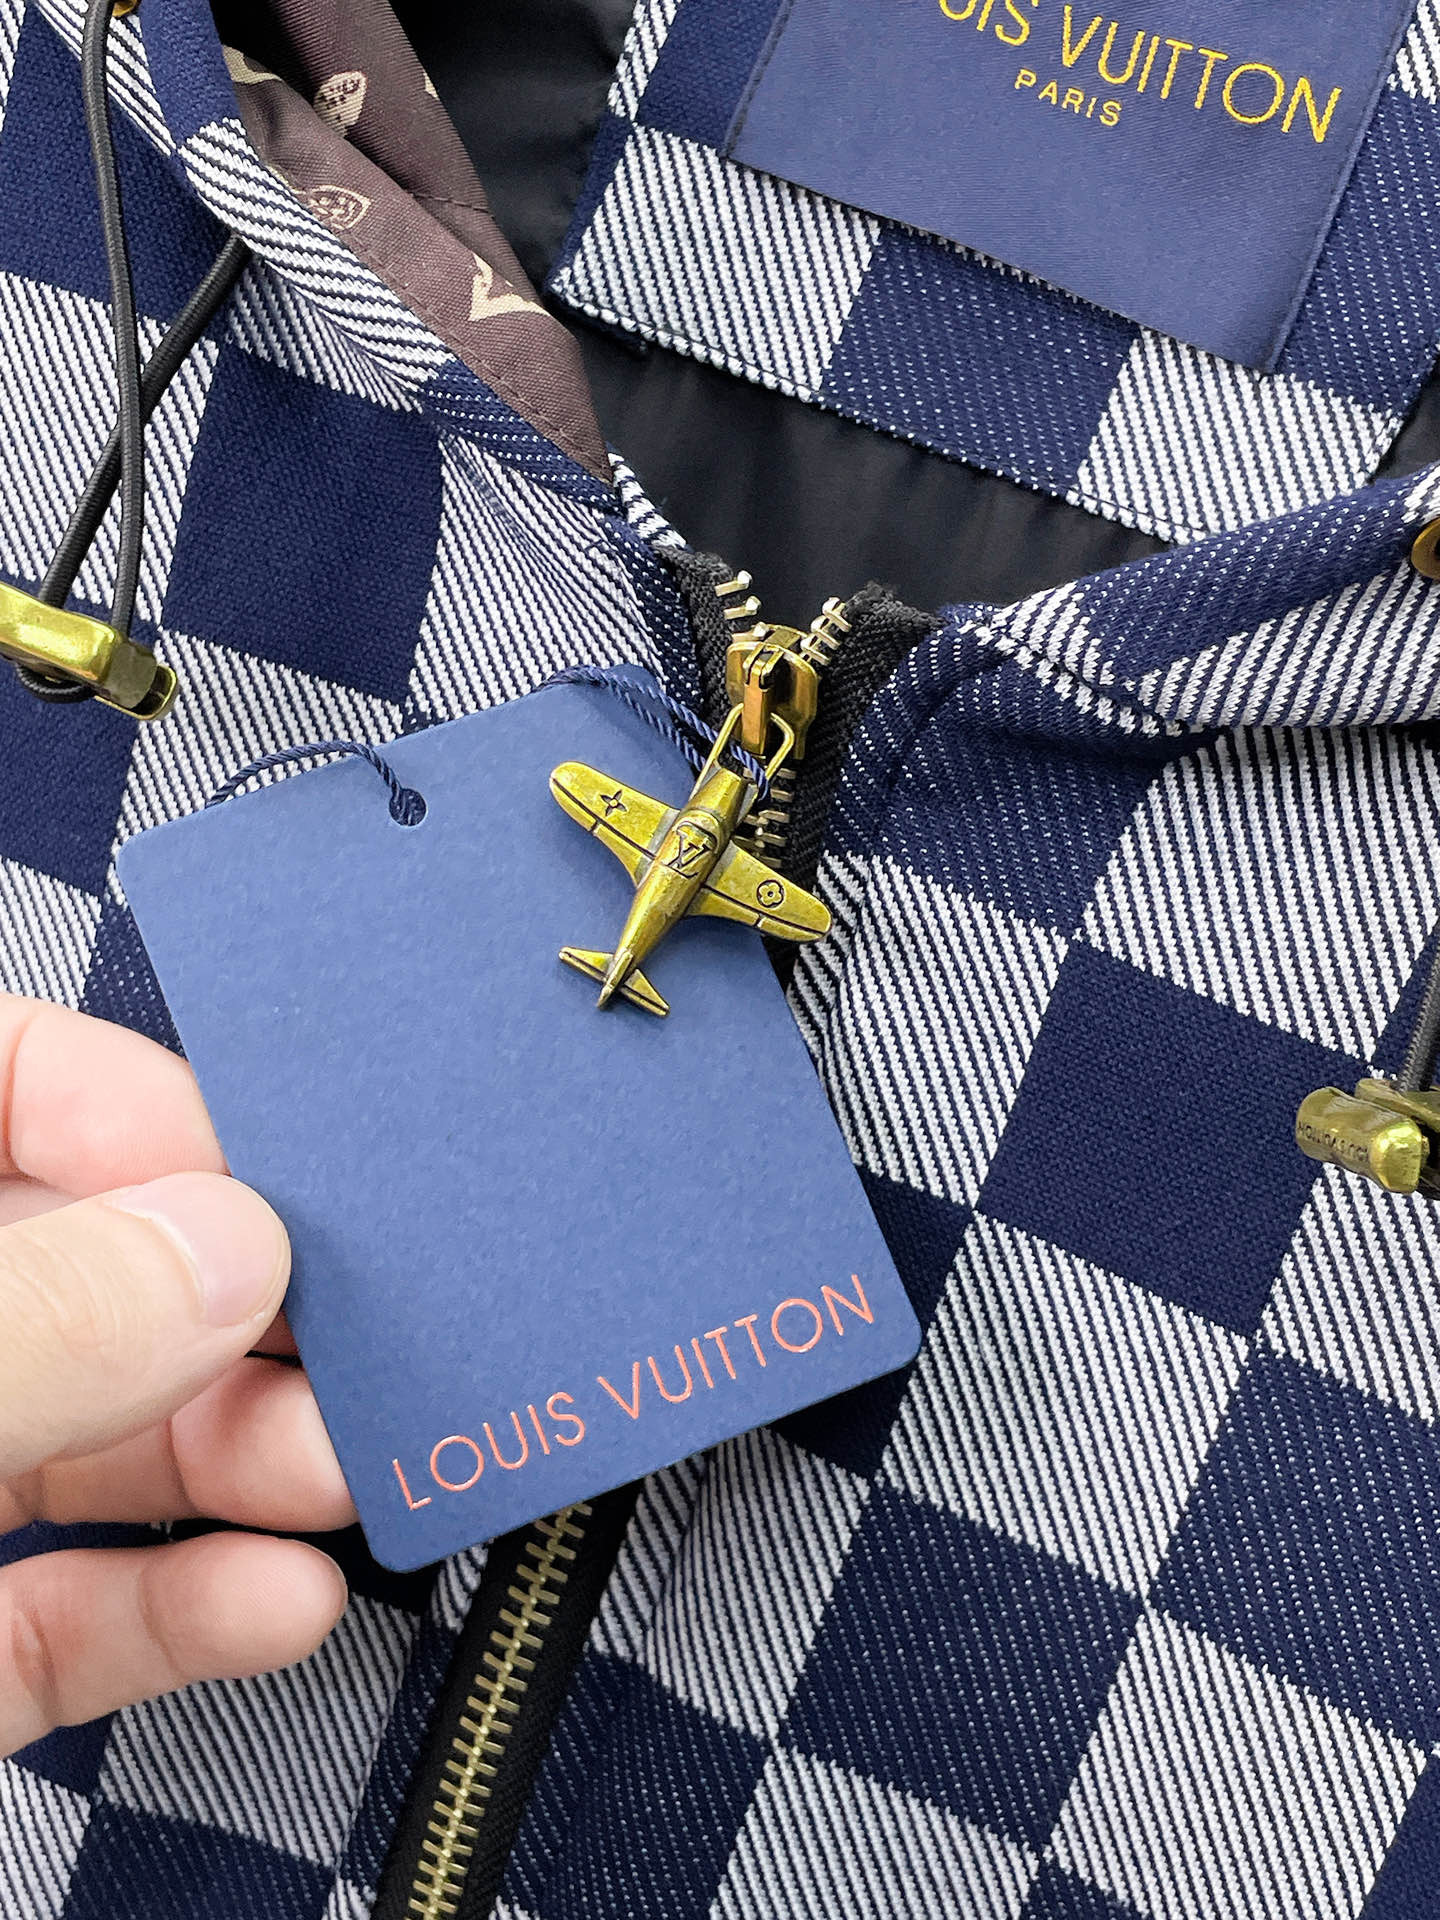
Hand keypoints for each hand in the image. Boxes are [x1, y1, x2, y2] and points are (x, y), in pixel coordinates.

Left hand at [0, 994, 352, 1757]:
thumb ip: (42, 1321)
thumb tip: (229, 1249)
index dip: (123, 1096)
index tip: (253, 1165)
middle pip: (90, 1266)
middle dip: (239, 1302)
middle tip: (358, 1326)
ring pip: (103, 1437)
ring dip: (248, 1454)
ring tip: (348, 1464)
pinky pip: (80, 1607)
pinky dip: (189, 1606)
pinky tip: (277, 1599)